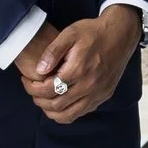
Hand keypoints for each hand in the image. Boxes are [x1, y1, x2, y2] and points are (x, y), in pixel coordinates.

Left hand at [21, 10, 140, 123]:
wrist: (121, 34)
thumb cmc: (93, 32)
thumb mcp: (70, 33)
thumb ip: (53, 51)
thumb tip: (38, 70)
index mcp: (78, 70)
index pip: (47, 90)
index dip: (31, 88)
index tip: (26, 80)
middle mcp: (88, 86)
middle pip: (55, 105)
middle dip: (38, 100)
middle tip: (32, 90)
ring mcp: (97, 93)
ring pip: (68, 115)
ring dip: (51, 111)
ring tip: (43, 99)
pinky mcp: (103, 96)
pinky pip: (81, 112)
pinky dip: (67, 112)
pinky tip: (61, 101)